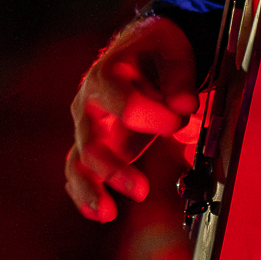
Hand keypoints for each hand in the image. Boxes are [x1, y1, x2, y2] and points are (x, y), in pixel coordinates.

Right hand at [65, 14, 198, 222]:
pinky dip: (85, 194)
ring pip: (78, 163)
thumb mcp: (173, 50)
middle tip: (141, 190)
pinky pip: (79, 172)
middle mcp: (89, 103)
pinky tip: (99, 212)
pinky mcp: (92, 144)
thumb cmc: (156, 49)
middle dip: (114, 169)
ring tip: (108, 213)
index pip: (126, 106)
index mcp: (107, 74)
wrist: (140, 46)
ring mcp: (87, 126)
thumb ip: (180, 77)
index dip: (157, 118)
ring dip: (91, 190)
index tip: (181, 120)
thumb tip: (182, 106)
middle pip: (92, 142)